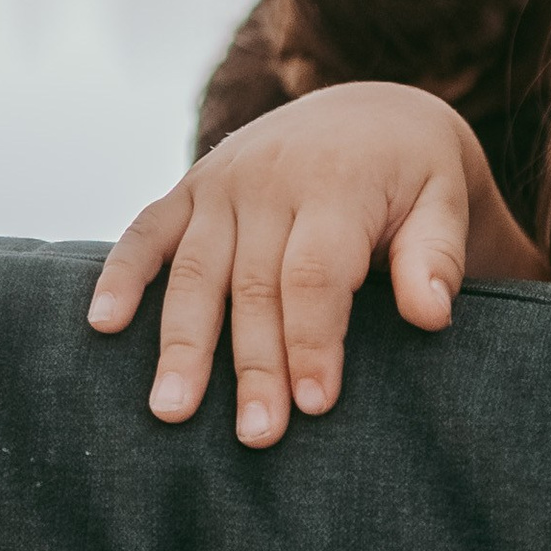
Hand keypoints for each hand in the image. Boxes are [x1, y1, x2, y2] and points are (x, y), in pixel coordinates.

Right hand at [85, 81, 541, 447]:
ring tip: (171, 411)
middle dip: (253, 365)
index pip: (316, 274)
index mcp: (336, 184)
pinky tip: (103, 326)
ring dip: (181, 344)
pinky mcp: (190, 188)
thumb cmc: (415, 179)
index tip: (317, 404)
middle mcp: (269, 179)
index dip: (313, 341)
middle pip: (252, 284)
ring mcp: (221, 182)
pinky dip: (121, 275)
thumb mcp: (447, 202)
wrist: (371, 113)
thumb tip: (431, 314)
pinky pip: (146, 231)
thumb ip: (438, 257)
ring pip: (194, 271)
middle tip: (256, 436)